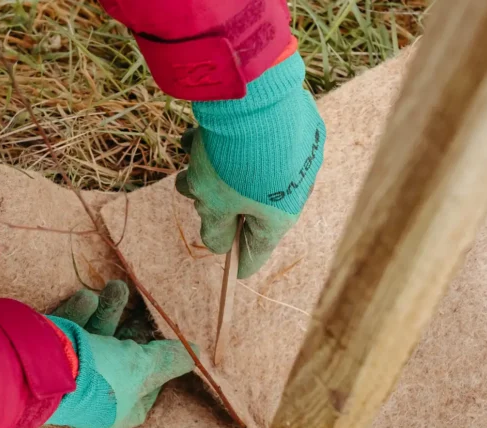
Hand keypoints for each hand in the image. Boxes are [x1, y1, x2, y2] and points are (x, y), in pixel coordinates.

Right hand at [45, 281, 195, 427]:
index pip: (147, 390)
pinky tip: (87, 297)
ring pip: (97, 340)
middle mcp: (94, 397)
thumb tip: (194, 355)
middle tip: (143, 303)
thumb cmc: (99, 376)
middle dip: (132, 327)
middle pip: (122, 359)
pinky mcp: (51, 354)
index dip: (158, 364)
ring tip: (116, 286)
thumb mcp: (142, 367)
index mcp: (117, 413)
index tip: (166, 340)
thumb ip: (168, 359)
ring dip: (108, 312)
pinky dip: (80, 314)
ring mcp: (71, 375)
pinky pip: (71, 332)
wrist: (38, 366)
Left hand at [176, 53, 324, 277]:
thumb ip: (214, 227)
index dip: (242, 261)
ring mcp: (296, 154)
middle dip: (214, 200)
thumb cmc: (232, 159)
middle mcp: (294, 188)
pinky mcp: (293, 123)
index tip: (236, 273)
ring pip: (248, 173)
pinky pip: (257, 143)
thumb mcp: (213, 200)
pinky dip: (228, 144)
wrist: (254, 94)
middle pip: (248, 206)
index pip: (259, 249)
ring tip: (190, 157)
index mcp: (279, 216)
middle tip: (189, 190)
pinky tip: (199, 134)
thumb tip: (217, 245)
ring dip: (214, 169)